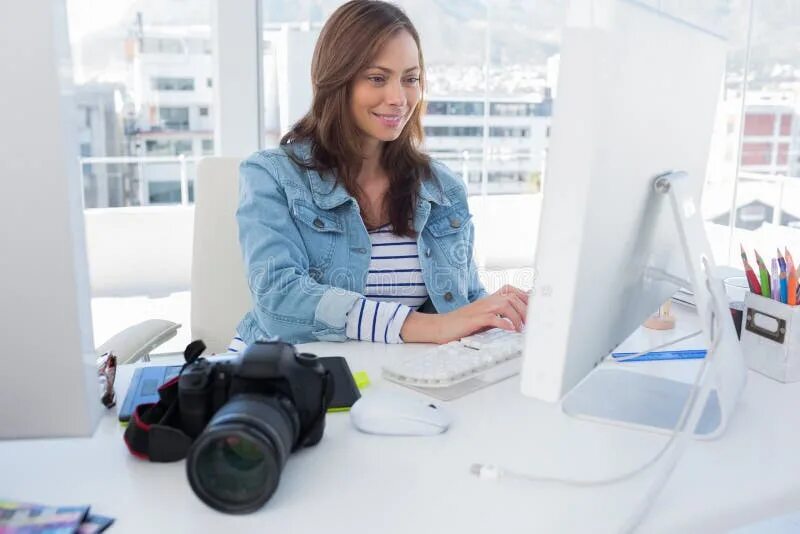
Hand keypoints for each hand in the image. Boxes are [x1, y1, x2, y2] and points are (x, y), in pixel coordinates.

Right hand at [400, 285, 529, 343]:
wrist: (441, 327)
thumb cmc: (463, 324)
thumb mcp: (484, 317)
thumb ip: (499, 315)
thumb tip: (518, 317)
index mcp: (489, 299)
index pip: (512, 290)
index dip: (526, 296)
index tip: (536, 307)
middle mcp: (486, 301)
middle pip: (512, 296)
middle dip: (525, 308)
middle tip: (532, 322)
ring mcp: (480, 309)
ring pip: (505, 304)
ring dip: (517, 316)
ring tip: (521, 328)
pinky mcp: (474, 319)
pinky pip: (492, 318)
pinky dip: (503, 323)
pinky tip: (510, 330)